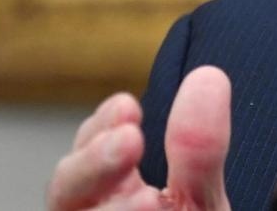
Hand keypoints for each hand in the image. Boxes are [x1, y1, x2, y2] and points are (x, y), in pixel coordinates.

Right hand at [46, 66, 232, 210]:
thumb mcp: (201, 195)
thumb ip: (198, 148)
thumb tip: (209, 78)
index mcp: (109, 191)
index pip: (88, 149)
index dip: (102, 125)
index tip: (129, 108)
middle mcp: (94, 210)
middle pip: (67, 187)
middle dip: (94, 162)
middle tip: (130, 140)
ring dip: (109, 205)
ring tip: (149, 200)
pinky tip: (148, 209)